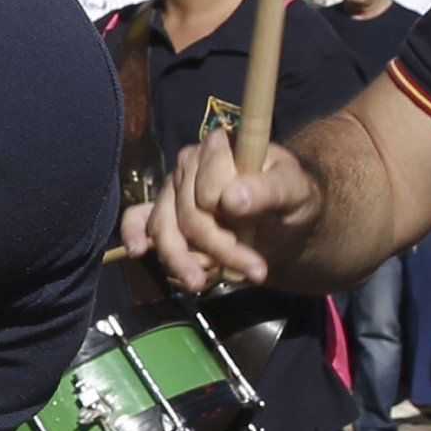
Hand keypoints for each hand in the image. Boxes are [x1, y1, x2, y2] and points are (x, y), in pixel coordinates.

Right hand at [148, 137, 320, 297]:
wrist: (285, 219)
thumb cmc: (293, 198)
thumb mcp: (295, 191)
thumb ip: (268, 190)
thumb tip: (231, 199)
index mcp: (220, 146)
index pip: (208, 191)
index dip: (227, 225)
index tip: (255, 253)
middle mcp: (190, 162)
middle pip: (187, 215)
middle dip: (216, 250)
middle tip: (251, 275)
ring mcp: (173, 187)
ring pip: (163, 227)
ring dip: (180, 260)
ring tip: (201, 284)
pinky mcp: (163, 210)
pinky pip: (137, 218)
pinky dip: (135, 235)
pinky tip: (139, 251)